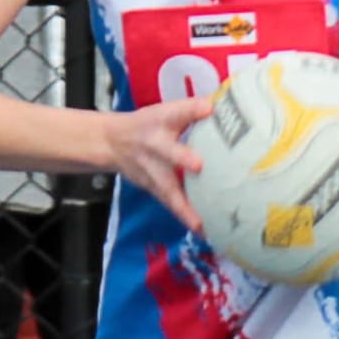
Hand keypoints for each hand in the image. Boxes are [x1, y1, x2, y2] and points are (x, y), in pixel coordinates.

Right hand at [104, 97, 213, 227]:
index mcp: (160, 122)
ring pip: (169, 190)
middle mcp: (155, 147)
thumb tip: (224, 106)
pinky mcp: (155, 190)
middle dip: (183, 158)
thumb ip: (193, 110)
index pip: (176, 112)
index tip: (208, 108)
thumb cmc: (149, 125)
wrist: (113, 143)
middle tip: (199, 164)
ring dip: (185, 207)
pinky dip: (187, 219)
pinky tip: (204, 232)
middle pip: (168, 152)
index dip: (190, 111)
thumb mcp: (167, 112)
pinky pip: (172, 206)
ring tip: (202, 223)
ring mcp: (153, 172)